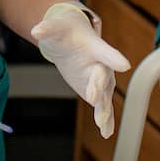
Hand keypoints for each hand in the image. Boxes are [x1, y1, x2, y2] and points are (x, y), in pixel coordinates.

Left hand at [32, 2, 129, 137]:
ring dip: (104, 108)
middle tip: (93, 98)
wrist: (71, 38)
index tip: (124, 65)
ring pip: (105, 95)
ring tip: (101, 122)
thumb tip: (35, 31)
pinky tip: (106, 132)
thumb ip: (47, 29)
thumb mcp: (55, 28)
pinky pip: (103, 107)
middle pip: (103, 76)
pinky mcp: (97, 92)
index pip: (105, 52)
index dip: (114, 58)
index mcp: (95, 46)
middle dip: (99, 87)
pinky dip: (106, 120)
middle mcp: (102, 64)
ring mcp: (101, 80)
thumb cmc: (66, 31)